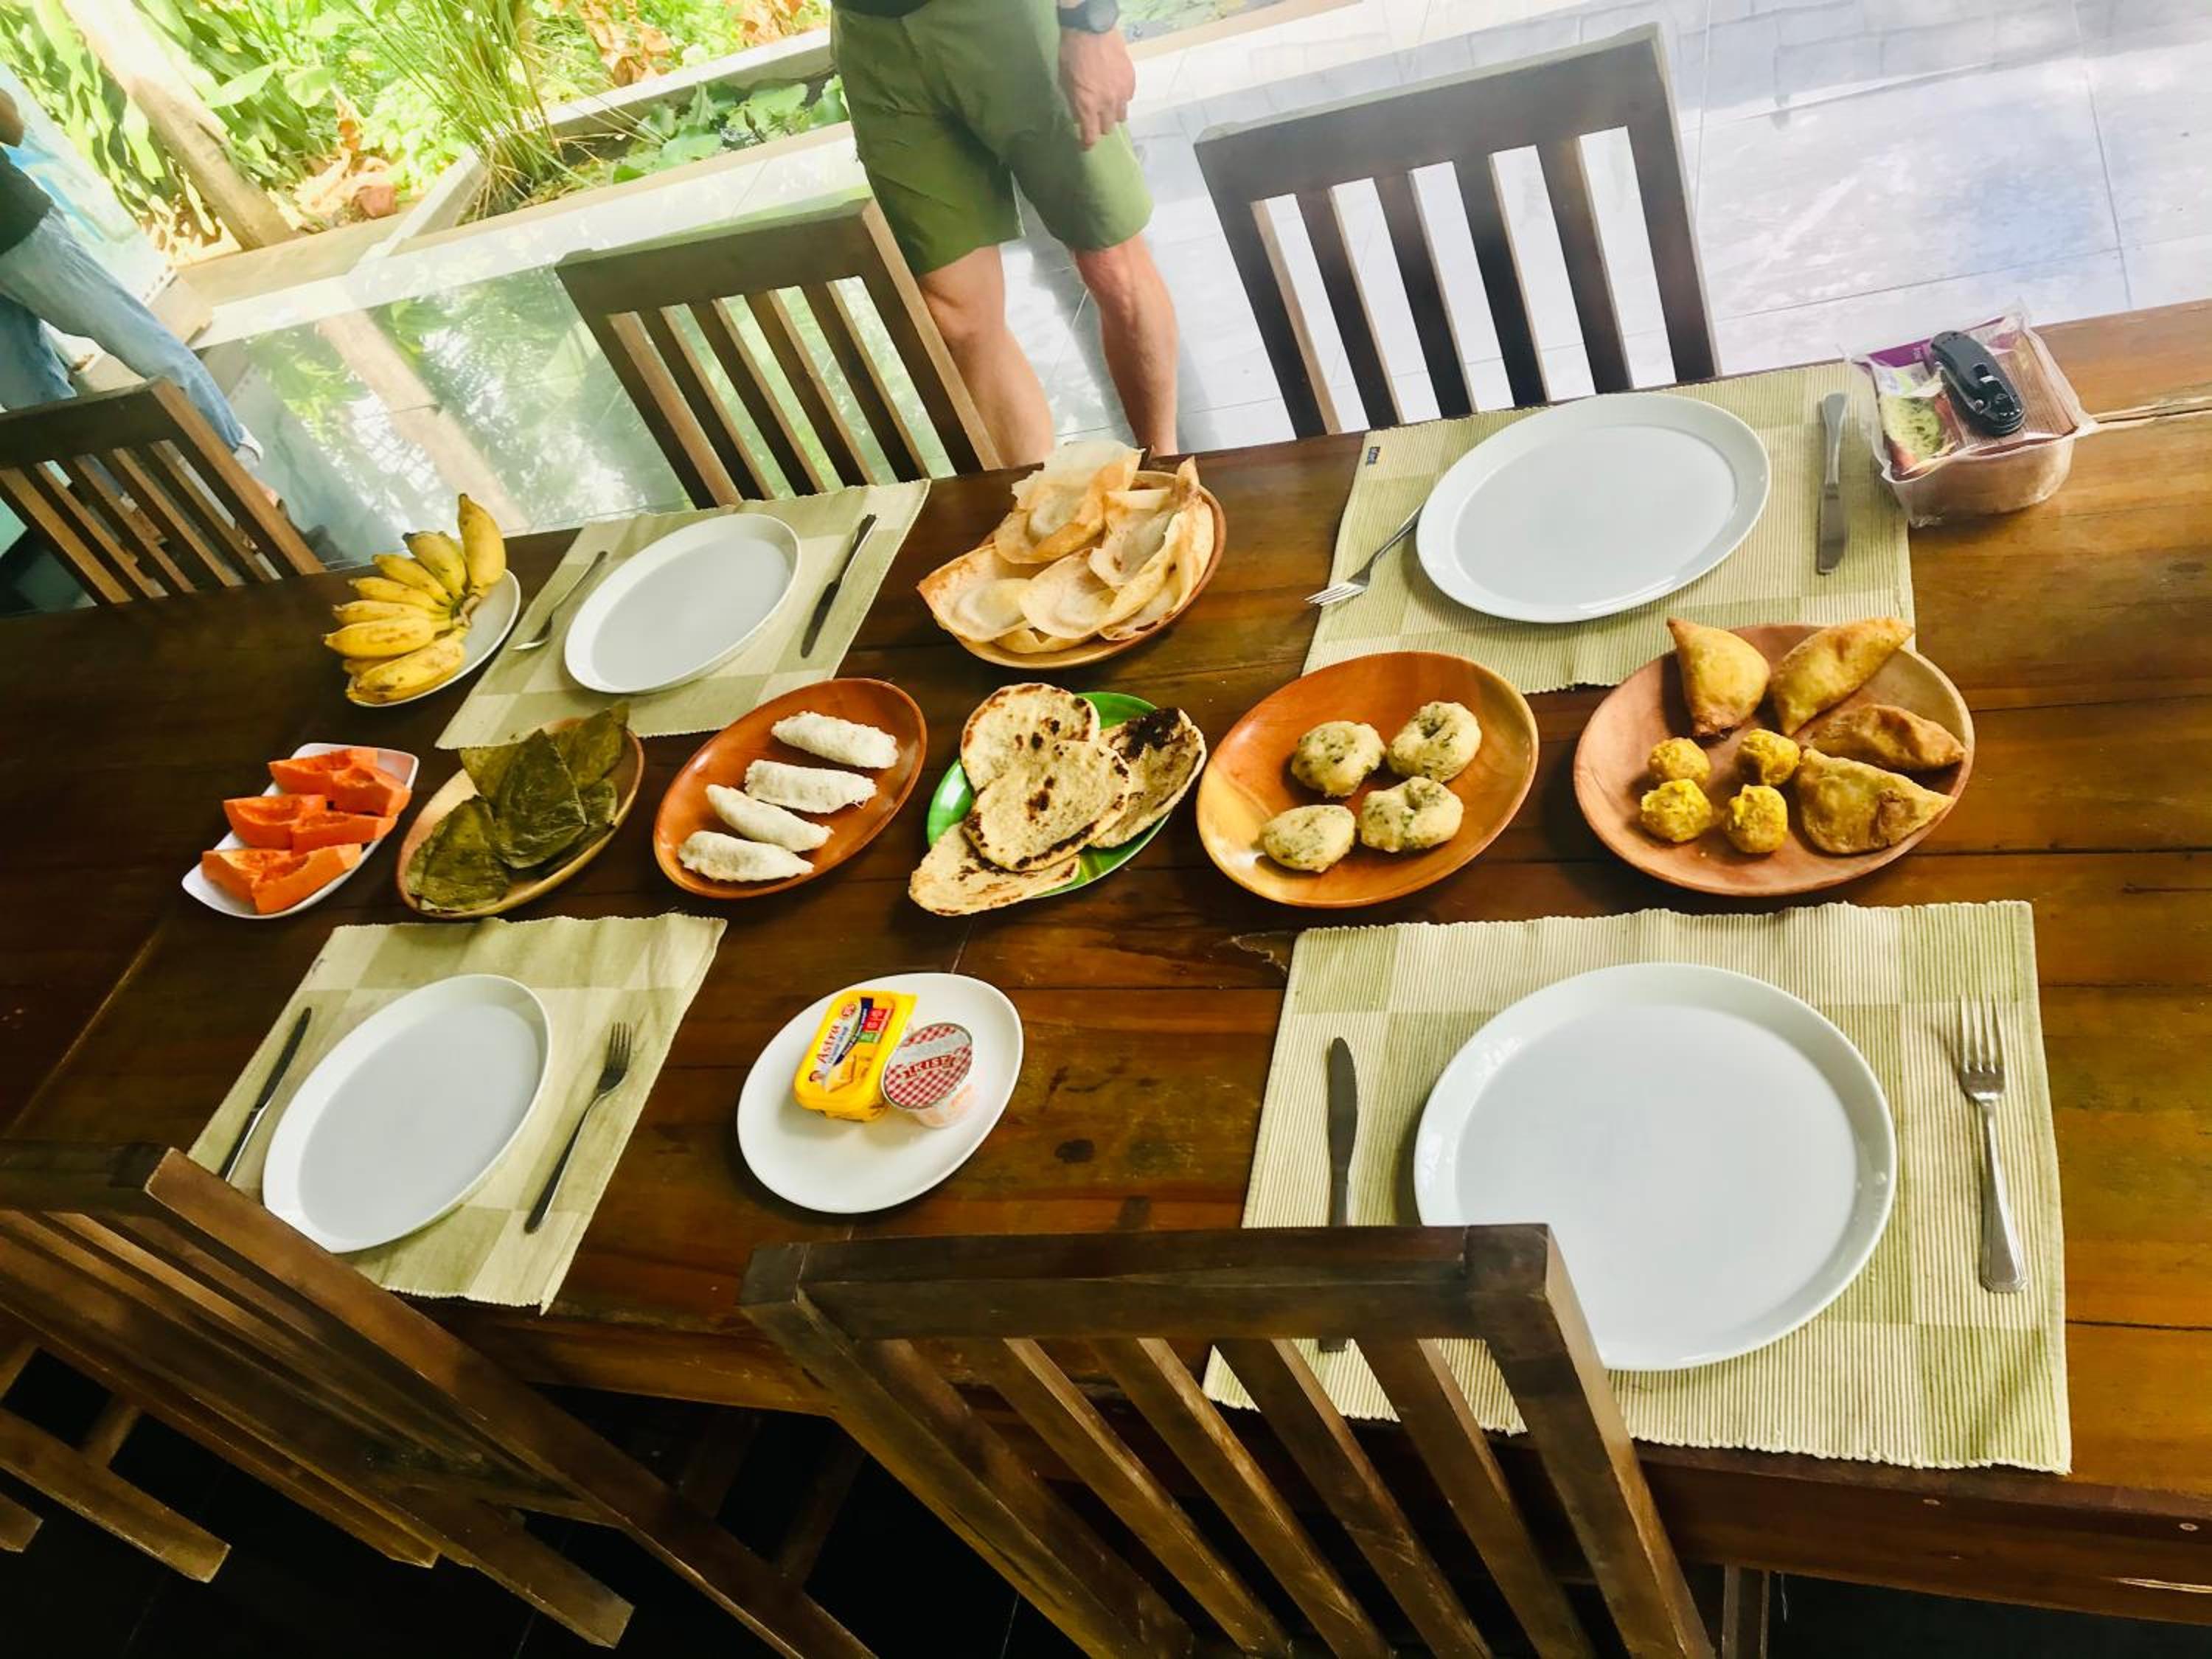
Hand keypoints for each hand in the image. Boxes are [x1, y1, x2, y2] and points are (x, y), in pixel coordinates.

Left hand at [1057, 24, 1135, 148]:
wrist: (1091, 29)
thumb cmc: (1071, 54)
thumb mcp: (1065, 82)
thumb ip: (1073, 103)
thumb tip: (1079, 118)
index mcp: (1087, 106)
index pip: (1091, 136)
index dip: (1087, 144)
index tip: (1084, 145)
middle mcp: (1107, 104)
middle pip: (1107, 128)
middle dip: (1099, 126)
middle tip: (1094, 118)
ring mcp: (1121, 93)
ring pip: (1121, 116)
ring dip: (1113, 115)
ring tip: (1107, 106)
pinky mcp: (1130, 81)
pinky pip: (1128, 98)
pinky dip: (1121, 99)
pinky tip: (1115, 91)